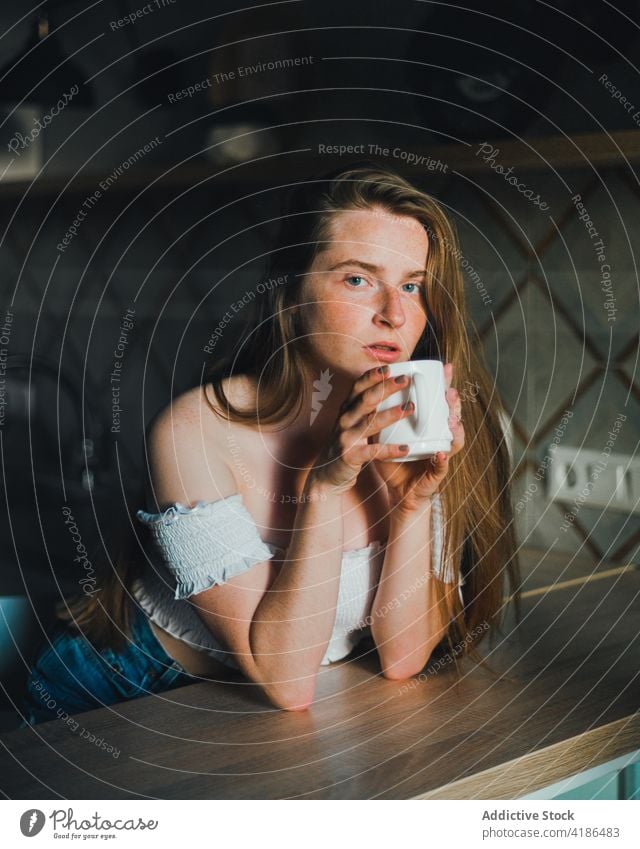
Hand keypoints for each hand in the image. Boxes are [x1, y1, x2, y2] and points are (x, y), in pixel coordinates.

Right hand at [308, 365, 417, 493]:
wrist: (328, 474)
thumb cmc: (347, 444)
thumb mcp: (352, 422)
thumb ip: (366, 407)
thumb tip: (390, 388)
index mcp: (347, 410)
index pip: (358, 387)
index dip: (373, 376)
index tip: (389, 368)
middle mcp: (345, 420)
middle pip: (365, 400)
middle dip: (385, 388)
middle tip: (405, 380)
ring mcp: (346, 438)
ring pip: (370, 422)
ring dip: (391, 414)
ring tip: (410, 408)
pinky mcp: (350, 456)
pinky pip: (372, 452)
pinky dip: (389, 449)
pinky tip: (405, 448)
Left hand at [373, 362, 464, 514]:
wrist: (400, 491)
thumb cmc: (396, 460)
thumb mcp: (388, 433)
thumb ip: (384, 414)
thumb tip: (373, 386)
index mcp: (432, 427)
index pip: (442, 403)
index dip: (447, 386)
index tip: (447, 368)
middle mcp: (441, 438)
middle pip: (453, 417)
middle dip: (454, 404)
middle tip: (450, 392)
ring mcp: (441, 456)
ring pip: (454, 440)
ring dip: (456, 429)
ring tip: (452, 420)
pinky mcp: (436, 474)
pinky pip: (441, 467)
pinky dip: (441, 461)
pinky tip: (440, 454)